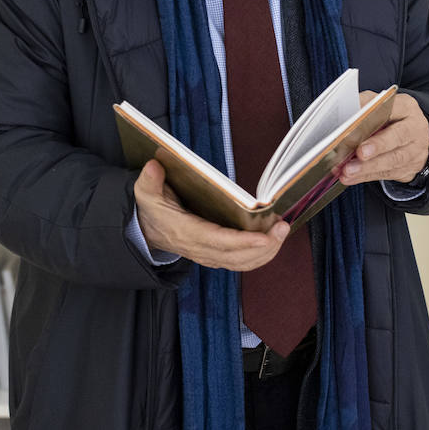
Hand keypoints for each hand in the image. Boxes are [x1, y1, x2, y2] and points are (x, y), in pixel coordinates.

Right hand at [133, 160, 289, 270]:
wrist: (146, 231)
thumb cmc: (152, 209)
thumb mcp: (145, 193)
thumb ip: (148, 180)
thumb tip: (154, 166)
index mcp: (187, 233)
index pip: (219, 242)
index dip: (243, 242)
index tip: (265, 237)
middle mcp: (201, 249)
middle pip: (237, 257)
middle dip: (265, 246)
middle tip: (283, 228)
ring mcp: (210, 255)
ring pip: (243, 262)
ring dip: (267, 251)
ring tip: (283, 231)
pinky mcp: (217, 256)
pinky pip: (243, 262)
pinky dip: (261, 254)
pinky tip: (274, 240)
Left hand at [339, 91, 428, 186]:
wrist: (410, 137)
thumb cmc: (389, 119)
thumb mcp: (379, 107)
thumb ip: (364, 108)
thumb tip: (344, 116)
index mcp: (406, 108)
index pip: (393, 110)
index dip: (375, 119)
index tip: (357, 125)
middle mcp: (415, 129)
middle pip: (397, 137)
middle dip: (377, 146)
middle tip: (359, 153)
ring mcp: (415, 151)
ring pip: (393, 160)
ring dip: (368, 167)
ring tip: (348, 170)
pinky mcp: (410, 168)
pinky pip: (387, 174)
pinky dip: (366, 176)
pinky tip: (351, 177)